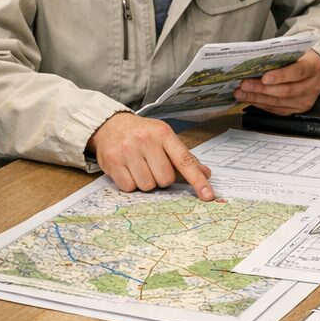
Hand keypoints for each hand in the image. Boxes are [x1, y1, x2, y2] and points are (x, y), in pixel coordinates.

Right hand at [87, 112, 213, 199]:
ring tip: (140, 167)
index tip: (208, 195)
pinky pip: (129, 188)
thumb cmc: (143, 134)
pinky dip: (131, 184)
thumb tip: (206, 173)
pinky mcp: (112, 162)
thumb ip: (184, 157)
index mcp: (164, 134)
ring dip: (146, 182)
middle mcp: (146, 140)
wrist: (111, 125)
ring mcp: (128, 151)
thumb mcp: (165, 138)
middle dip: (162, 178)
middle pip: (165, 179)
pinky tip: (128, 170)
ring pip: (147, 186)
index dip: (197, 180)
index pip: (184, 160)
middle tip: (154, 166)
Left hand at [235, 49, 319, 114]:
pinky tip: (250, 99)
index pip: (297, 72)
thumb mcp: (295, 52)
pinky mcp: (297, 110)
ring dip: (257, 98)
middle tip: (244, 84)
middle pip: (285, 91)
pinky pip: (277, 110)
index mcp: (312, 68)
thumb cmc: (301, 58)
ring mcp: (305, 101)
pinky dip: (261, 104)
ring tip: (241, 93)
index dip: (280, 76)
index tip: (264, 77)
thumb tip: (255, 62)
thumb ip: (280, 57)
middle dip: (261, 88)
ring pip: (278, 102)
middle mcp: (311, 87)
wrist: (316, 69)